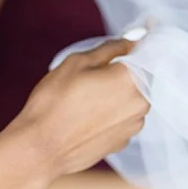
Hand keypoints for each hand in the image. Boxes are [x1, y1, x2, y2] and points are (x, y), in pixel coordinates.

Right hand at [8, 37, 148, 177]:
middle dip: (122, 73)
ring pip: (131, 99)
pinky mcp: (123, 142)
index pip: (146, 54)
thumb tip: (134, 39)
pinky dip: (111, 114)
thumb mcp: (78, 62)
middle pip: (139, 78)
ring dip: (117, 95)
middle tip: (93, 75)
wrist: (41, 149)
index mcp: (131, 79)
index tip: (131, 40)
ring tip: (86, 99)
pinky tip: (87, 116)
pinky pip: (122, 119)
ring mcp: (133, 126)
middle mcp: (140, 104)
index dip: (136, 46)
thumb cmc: (55, 103)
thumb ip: (111, 48)